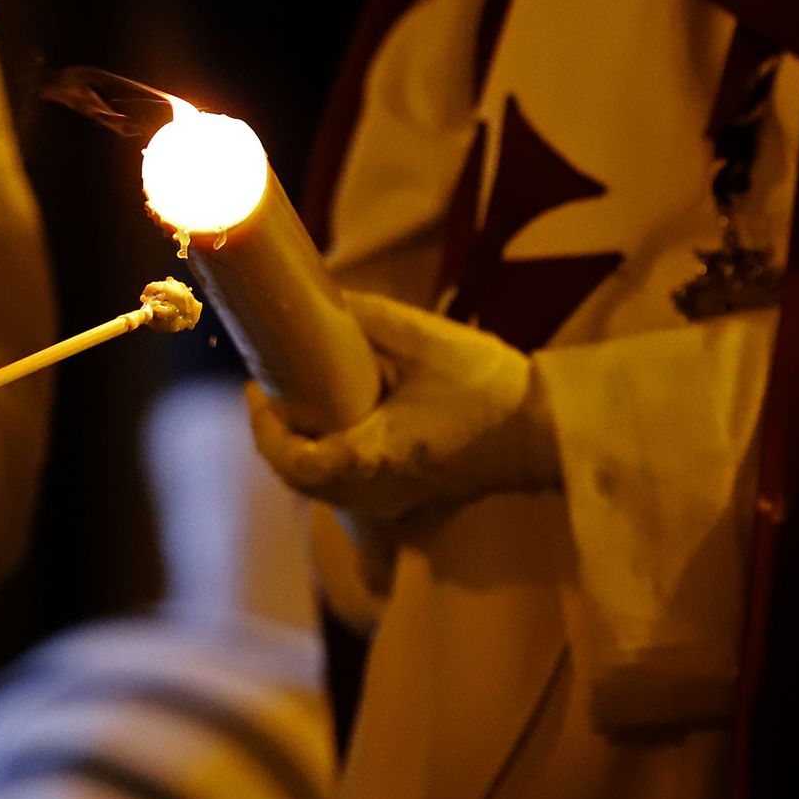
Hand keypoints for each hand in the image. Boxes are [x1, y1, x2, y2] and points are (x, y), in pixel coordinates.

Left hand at [246, 291, 560, 519]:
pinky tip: (337, 422)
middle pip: (299, 479)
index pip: (292, 461)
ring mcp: (389, 501)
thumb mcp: (423, 339)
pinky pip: (348, 486)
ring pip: (322, 486)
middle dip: (277, 436)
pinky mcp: (405, 495)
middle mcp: (373, 490)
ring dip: (301, 449)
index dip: (264, 427)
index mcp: (370, 457)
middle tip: (271, 391)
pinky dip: (328, 458)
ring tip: (298, 402)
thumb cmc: (486, 388)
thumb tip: (321, 298)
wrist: (541, 431)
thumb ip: (366, 318)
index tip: (257, 388)